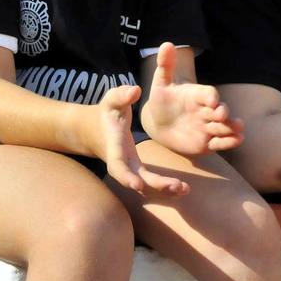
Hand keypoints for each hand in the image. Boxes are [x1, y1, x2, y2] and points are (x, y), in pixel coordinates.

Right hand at [95, 83, 189, 197]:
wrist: (95, 130)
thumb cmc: (105, 113)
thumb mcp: (111, 100)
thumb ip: (121, 95)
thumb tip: (135, 90)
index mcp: (114, 147)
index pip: (117, 165)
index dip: (125, 176)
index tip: (136, 185)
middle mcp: (121, 162)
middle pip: (136, 180)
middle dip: (155, 185)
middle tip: (176, 186)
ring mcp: (129, 169)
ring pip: (145, 186)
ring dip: (164, 190)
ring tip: (185, 189)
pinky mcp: (137, 170)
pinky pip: (151, 183)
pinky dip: (165, 187)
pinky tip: (184, 188)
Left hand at [140, 43, 243, 155]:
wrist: (161, 124)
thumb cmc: (163, 101)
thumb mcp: (161, 83)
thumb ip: (166, 66)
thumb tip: (166, 43)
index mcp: (198, 95)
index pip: (208, 94)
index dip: (210, 96)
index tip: (211, 100)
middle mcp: (207, 110)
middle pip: (219, 109)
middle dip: (222, 112)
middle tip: (222, 114)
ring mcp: (209, 126)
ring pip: (224, 126)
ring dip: (232, 127)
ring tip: (239, 129)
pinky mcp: (208, 142)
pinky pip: (220, 142)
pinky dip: (229, 141)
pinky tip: (237, 139)